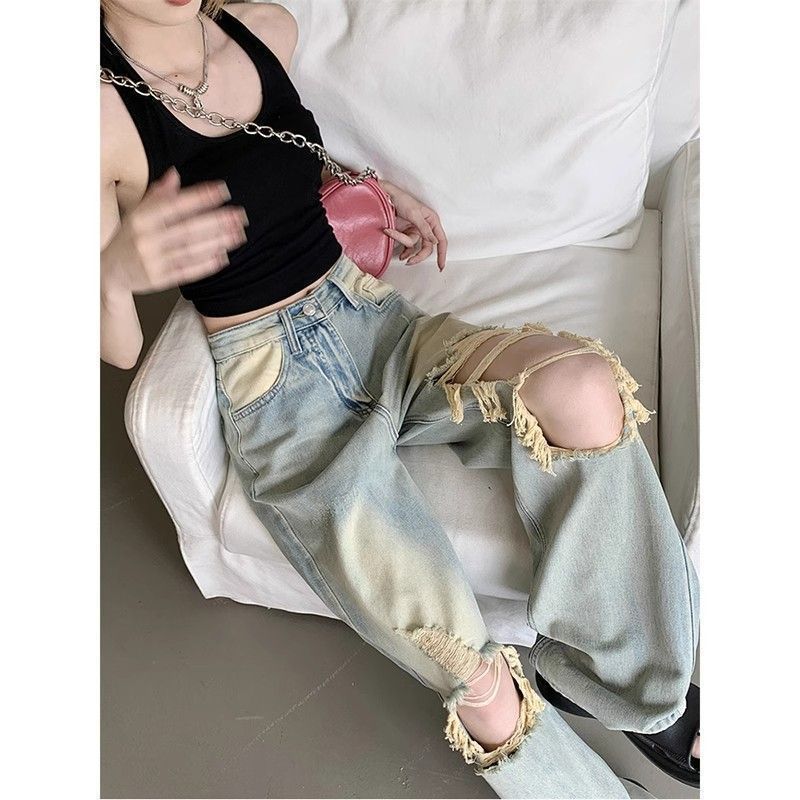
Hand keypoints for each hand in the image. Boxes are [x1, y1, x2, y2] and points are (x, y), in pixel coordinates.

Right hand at [101, 166, 248, 294]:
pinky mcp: (159, 280)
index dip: (200, 197)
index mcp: (140, 219)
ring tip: (238, 234)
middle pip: (187, 229)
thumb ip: (158, 196)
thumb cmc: (130, 238)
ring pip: (191, 250)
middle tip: (240, 215)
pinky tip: (224, 256)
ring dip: (218, 242)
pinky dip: (207, 264)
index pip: (174, 205)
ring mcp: (152, 261)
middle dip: (217, 221)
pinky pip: (188, 271)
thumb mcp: (137, 213)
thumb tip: (175, 174)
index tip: (223, 190)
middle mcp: (146, 239)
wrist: (109, 272)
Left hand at [380, 180, 447, 270]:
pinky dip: (401, 248)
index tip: (441, 266)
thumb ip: (425, 229)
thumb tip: (435, 242)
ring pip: (413, 246)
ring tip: (394, 239)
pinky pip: (406, 246)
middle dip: (418, 256)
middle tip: (410, 262)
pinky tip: (398, 251)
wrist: (385, 198)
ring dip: (403, 244)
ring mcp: (415, 231)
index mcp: (432, 221)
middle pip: (427, 248)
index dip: (442, 254)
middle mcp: (425, 228)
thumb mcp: (415, 214)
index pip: (441, 241)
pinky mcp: (405, 234)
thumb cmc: (402, 199)